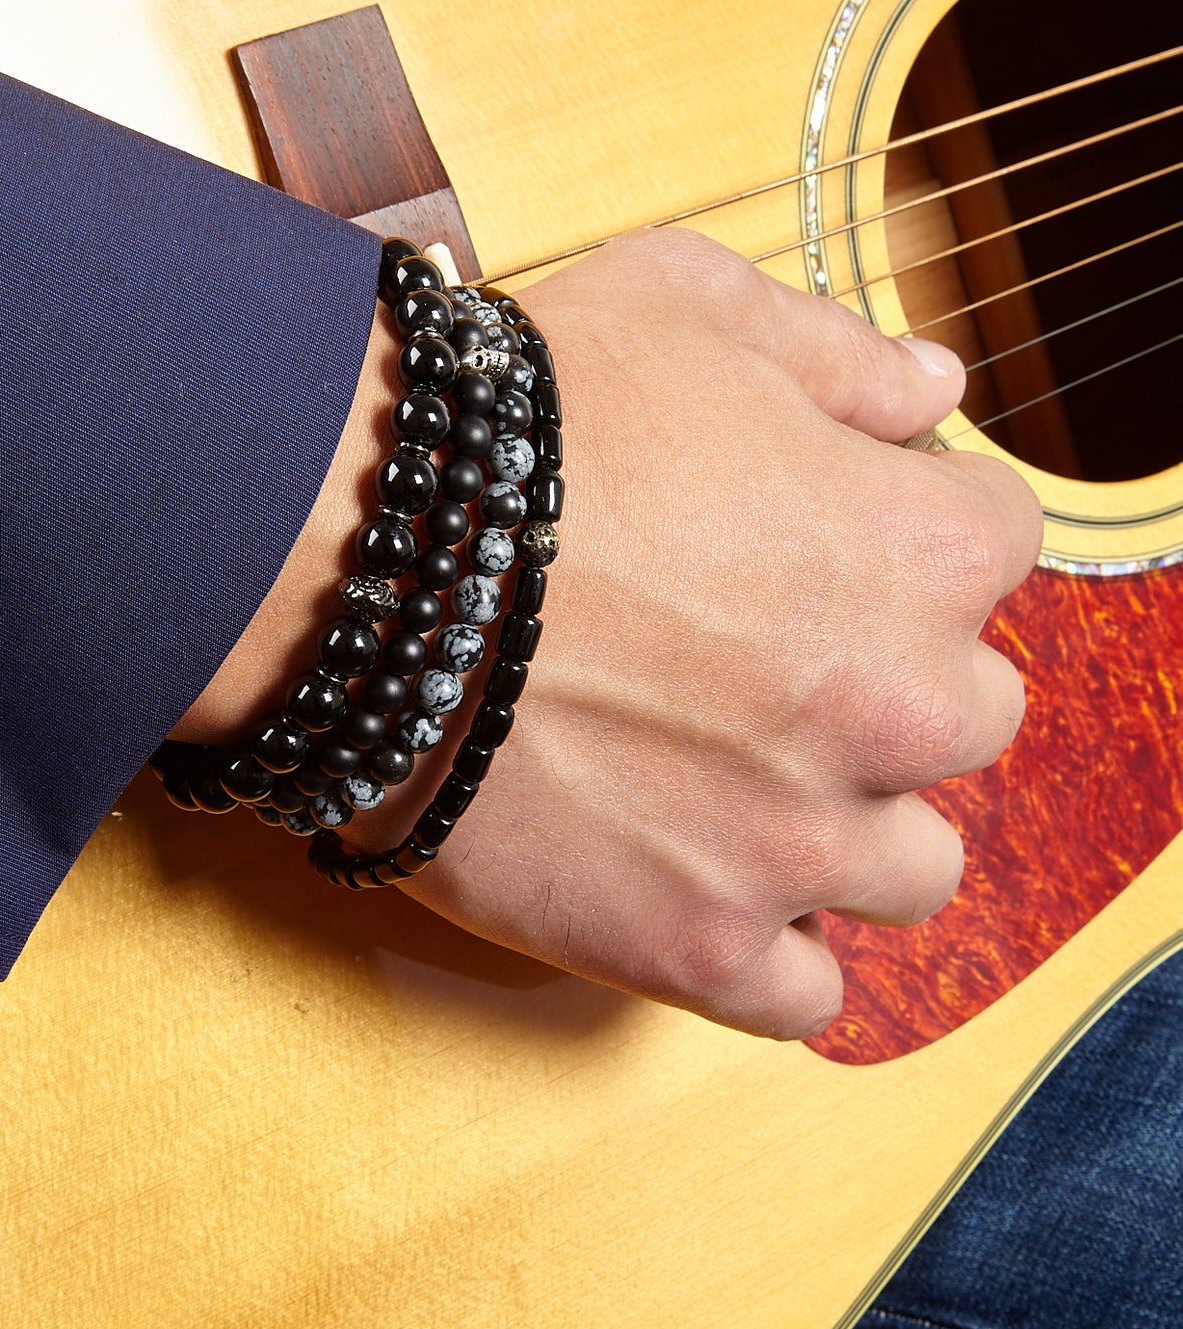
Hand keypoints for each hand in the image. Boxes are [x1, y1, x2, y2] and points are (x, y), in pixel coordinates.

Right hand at [186, 229, 1042, 1039]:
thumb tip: (932, 390)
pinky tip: (712, 897)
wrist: (355, 565)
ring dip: (849, 828)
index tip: (827, 543)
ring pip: (910, 869)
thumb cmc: (515, 426)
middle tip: (771, 666)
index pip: (995, 543)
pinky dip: (773, 959)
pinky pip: (804, 1000)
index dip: (905, 531)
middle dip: (889, 683)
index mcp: (915, 548)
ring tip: (743, 789)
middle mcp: (893, 708)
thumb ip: (838, 352)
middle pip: (969, 717)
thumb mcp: (686, 307)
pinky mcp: (696, 947)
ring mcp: (797, 845)